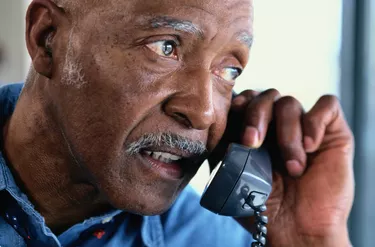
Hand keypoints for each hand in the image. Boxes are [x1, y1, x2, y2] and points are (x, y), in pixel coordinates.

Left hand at [213, 89, 353, 246]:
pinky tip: (310, 148)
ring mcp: (304, 127)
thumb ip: (222, 149)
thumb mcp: (233, 176)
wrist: (296, 229)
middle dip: (256, 116)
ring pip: (290, 102)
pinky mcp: (332, 132)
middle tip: (252, 142)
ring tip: (291, 168)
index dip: (238, 103)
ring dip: (286, 134)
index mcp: (254, 131)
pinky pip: (327, 105)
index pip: (245, 100)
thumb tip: (211, 128)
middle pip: (265, 96)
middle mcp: (278, 125)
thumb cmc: (264, 205)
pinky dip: (315, 122)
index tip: (234, 116)